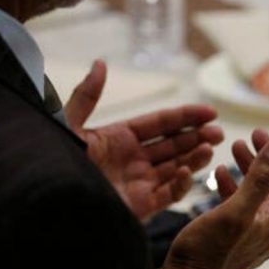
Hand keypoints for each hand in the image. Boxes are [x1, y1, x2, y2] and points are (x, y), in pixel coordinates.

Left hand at [64, 60, 222, 220]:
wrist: (50, 202)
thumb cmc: (54, 162)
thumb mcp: (67, 124)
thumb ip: (86, 95)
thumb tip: (101, 63)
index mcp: (119, 138)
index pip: (160, 124)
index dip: (185, 117)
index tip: (210, 112)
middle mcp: (134, 160)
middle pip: (174, 145)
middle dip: (198, 137)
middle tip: (218, 131)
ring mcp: (140, 183)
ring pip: (177, 167)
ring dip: (196, 157)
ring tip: (212, 146)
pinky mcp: (142, 206)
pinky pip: (168, 193)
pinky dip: (181, 183)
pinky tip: (188, 171)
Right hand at [151, 128, 268, 268]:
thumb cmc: (208, 253)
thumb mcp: (235, 210)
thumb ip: (261, 177)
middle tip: (255, 134)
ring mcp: (256, 232)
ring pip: (262, 192)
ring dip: (252, 167)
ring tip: (235, 146)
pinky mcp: (238, 237)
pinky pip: (244, 205)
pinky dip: (236, 186)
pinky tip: (219, 174)